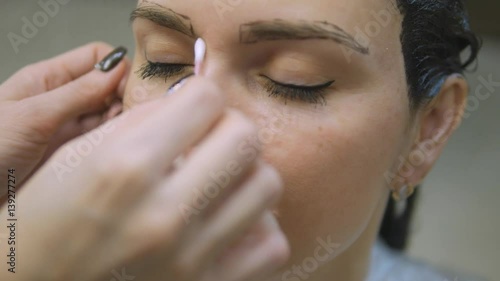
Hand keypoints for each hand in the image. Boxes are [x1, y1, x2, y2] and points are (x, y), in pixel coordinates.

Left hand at [0, 42, 128, 190]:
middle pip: (106, 86)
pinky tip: (117, 145)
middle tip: (137, 113)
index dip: (118, 67)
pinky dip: (113, 140)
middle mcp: (61, 100)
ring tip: (126, 132)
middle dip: (125, 95)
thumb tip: (117, 69)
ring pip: (108, 114)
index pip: (95, 57)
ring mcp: (67, 127)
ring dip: (121, 120)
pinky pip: (101, 139)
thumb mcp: (34, 116)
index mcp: (47, 79)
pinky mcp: (71, 153)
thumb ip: (78, 93)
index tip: (135, 87)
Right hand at [0, 77, 288, 280]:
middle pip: (246, 137)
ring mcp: (191, 258)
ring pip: (267, 185)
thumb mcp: (79, 155)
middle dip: (230, 128)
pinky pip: (272, 246)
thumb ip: (144, 121)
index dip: (201, 96)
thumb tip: (194, 98)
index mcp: (126, 168)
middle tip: (213, 139)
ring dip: (248, 175)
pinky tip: (231, 223)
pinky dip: (258, 228)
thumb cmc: (49, 221)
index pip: (206, 99)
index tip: (194, 107)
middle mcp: (164, 213)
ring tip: (222, 181)